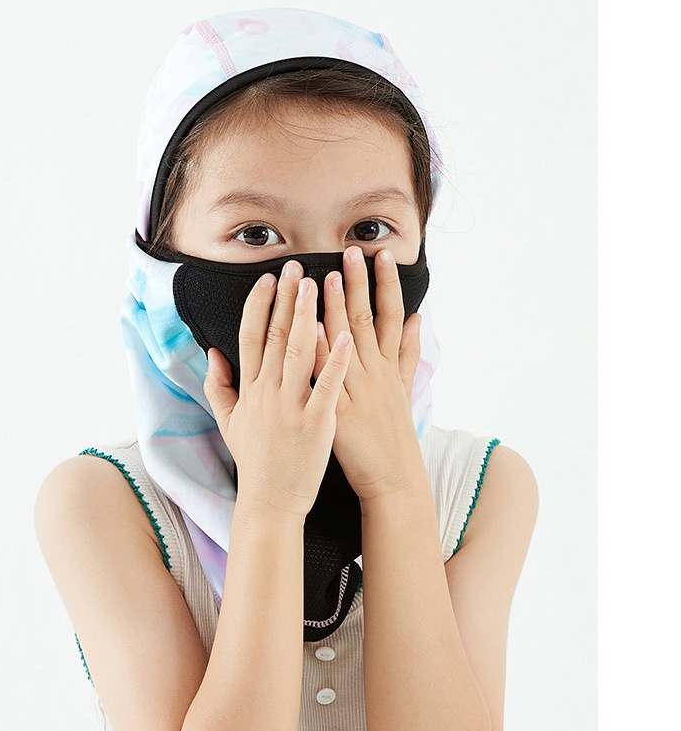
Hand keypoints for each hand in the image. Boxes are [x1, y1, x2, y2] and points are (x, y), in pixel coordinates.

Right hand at [203, 260, 353, 519]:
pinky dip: (333, 359)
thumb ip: (218, 386)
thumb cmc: (255, 461)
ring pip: (297, 352)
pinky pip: (326, 385)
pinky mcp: (316, 423)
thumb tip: (213, 353)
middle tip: (295, 266)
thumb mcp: (229, 423)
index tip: (268, 279)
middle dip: (285, 298)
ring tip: (316, 284)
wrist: (270, 502)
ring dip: (306, 315)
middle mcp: (267, 393)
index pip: (250, 337)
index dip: (258, 305)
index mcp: (250, 390)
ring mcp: (291, 407)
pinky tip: (344, 334)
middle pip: (274, 335)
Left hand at [313, 245, 423, 501]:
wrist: (393, 479)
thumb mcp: (408, 390)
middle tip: (353, 251)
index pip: (390, 316)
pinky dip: (321, 354)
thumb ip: (411, 352)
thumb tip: (420, 318)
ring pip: (347, 344)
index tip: (381, 254)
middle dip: (360, 284)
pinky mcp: (341, 412)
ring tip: (327, 277)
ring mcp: (358, 392)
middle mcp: (376, 374)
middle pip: (368, 321)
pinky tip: (310, 331)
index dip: (386, 284)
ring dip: (336, 309)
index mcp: (390, 367)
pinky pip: (327, 379)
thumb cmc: (394, 437)